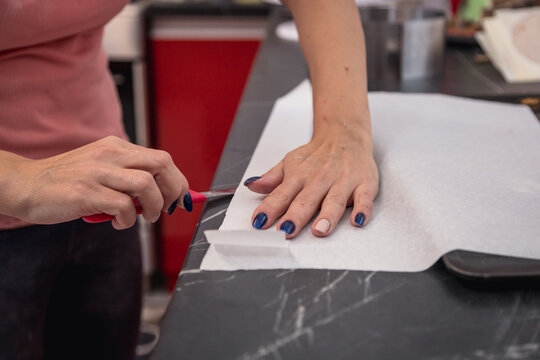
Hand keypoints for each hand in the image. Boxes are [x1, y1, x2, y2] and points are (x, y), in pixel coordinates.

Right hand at [6, 136, 187, 229]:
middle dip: (173, 190)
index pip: (161, 158)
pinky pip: (123, 206)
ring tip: (144, 218)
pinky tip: (119, 223)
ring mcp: (98, 172)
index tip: (180, 198)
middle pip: (161, 164)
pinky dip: (128, 220)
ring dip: (154, 206)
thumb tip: (161, 195)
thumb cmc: (66, 181)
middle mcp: (110, 154)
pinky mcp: (86, 192)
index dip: (178, 180)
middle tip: (167, 209)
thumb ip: (128, 176)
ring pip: (146, 184)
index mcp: (116, 147)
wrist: (25, 185)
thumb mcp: (101, 169)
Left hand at [245, 130, 378, 238]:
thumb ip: (271, 178)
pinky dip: (362, 209)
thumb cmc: (316, 155)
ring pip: (334, 201)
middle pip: (306, 200)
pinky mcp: (364, 184)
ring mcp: (343, 181)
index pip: (281, 194)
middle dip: (295, 216)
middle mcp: (320, 178)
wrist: (345, 134)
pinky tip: (357, 221)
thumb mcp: (290, 162)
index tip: (259, 222)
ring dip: (327, 216)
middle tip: (286, 232)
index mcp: (299, 175)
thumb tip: (251, 186)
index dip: (270, 209)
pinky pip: (364, 198)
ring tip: (319, 230)